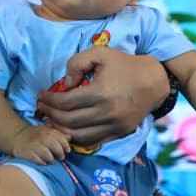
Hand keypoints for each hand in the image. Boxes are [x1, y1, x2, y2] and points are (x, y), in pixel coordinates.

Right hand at [12, 124, 70, 163]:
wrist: (17, 136)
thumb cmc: (36, 136)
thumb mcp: (47, 131)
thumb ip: (59, 135)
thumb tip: (70, 137)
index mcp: (48, 131)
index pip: (61, 139)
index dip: (66, 146)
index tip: (67, 150)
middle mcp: (41, 137)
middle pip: (56, 147)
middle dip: (60, 154)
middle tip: (60, 157)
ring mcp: (34, 145)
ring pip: (48, 155)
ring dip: (51, 159)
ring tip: (50, 160)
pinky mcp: (27, 153)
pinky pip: (38, 160)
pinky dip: (42, 162)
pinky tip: (42, 162)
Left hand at [34, 46, 168, 148]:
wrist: (154, 81)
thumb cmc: (124, 65)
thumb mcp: (100, 53)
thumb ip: (77, 63)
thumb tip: (65, 84)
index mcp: (100, 92)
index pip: (65, 103)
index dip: (49, 101)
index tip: (41, 96)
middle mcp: (106, 113)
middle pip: (68, 121)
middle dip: (50, 115)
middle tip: (42, 108)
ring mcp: (114, 126)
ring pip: (78, 136)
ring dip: (61, 130)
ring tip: (51, 120)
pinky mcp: (119, 133)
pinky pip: (93, 141)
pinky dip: (77, 138)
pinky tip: (68, 128)